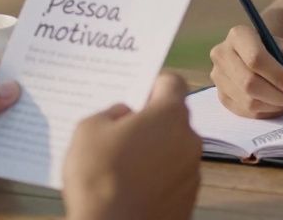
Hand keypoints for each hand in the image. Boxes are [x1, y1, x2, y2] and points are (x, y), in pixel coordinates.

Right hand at [62, 72, 200, 219]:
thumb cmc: (100, 178)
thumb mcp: (89, 130)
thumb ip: (110, 113)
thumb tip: (124, 115)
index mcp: (170, 115)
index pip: (172, 83)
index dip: (153, 85)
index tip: (136, 95)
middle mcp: (190, 139)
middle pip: (173, 119)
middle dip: (150, 122)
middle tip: (120, 133)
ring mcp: (193, 172)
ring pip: (173, 149)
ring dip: (154, 152)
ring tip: (122, 166)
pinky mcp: (189, 199)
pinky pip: (172, 177)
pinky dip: (157, 178)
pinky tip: (131, 188)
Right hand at [209, 24, 282, 117]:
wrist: (267, 59)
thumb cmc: (282, 53)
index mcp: (239, 35)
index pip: (255, 58)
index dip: (278, 76)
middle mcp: (222, 54)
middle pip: (249, 83)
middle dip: (277, 95)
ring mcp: (218, 76)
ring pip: (247, 100)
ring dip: (273, 106)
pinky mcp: (221, 95)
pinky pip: (244, 112)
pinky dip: (266, 113)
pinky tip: (279, 106)